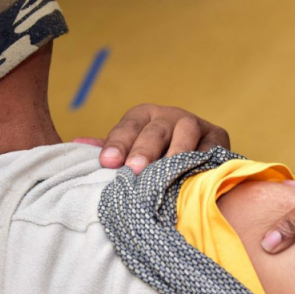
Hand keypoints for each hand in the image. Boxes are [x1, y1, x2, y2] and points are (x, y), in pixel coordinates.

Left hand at [73, 103, 229, 173]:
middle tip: (135, 170)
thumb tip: (76, 144)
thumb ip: (108, 148)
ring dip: (175, 153)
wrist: (195, 158)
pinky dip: (204, 162)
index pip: (128, 125)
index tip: (107, 163)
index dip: (117, 143)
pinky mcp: (219, 137)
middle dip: (144, 150)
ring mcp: (196, 124)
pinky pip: (211, 149)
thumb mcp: (129, 150)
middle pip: (156, 129)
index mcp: (143, 115)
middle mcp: (169, 115)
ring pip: (186, 133)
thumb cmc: (153, 157)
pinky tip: (194, 178)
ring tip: (166, 173)